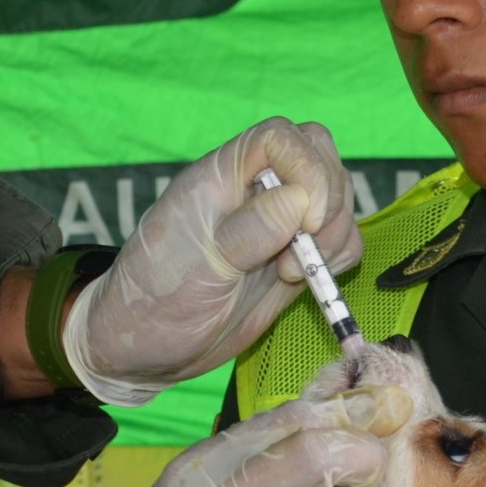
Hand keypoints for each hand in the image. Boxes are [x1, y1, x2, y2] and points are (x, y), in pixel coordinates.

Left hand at [63, 120, 362, 405]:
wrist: (146, 349)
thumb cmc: (157, 299)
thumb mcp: (198, 265)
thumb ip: (248, 230)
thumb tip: (299, 199)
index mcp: (222, 175)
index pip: (282, 137)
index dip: (307, 168)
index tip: (306, 221)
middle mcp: (254, 190)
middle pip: (319, 158)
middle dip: (329, 203)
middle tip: (304, 251)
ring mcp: (277, 223)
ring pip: (337, 201)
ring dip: (334, 236)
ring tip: (290, 274)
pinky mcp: (293, 256)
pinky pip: (339, 240)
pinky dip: (338, 258)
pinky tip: (303, 283)